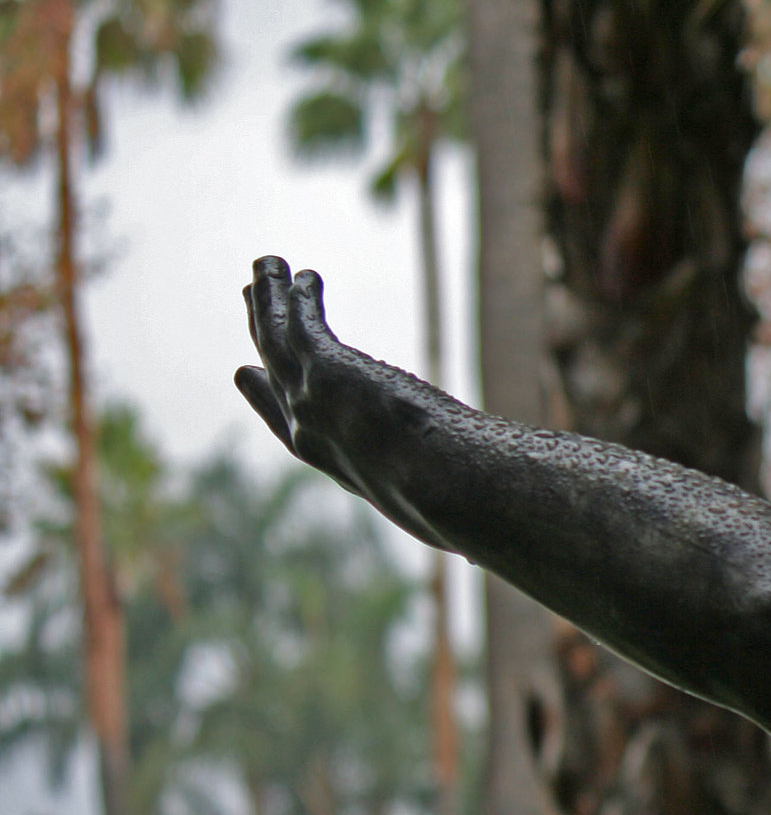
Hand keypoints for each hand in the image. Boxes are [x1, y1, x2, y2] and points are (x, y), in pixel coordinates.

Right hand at [234, 256, 443, 547]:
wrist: (449, 489)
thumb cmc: (461, 508)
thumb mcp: (449, 519)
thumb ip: (452, 521)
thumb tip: (480, 549)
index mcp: (342, 469)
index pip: (292, 430)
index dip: (267, 400)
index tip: (247, 374)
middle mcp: (314, 436)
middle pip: (275, 374)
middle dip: (261, 334)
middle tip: (251, 299)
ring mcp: (314, 401)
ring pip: (276, 339)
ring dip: (268, 299)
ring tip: (267, 266)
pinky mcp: (328, 369)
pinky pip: (298, 322)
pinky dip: (292, 295)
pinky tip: (301, 274)